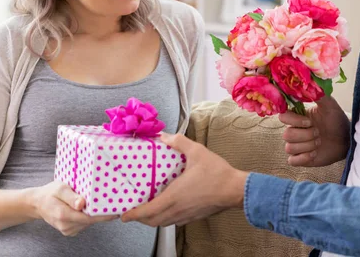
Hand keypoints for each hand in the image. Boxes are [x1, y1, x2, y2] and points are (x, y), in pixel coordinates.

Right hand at [30, 181, 116, 235]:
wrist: (38, 203)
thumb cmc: (50, 193)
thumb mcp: (60, 188)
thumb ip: (71, 197)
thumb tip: (82, 204)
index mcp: (63, 215)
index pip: (89, 217)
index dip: (103, 215)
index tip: (117, 210)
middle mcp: (66, 225)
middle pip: (90, 221)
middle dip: (102, 213)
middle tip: (114, 202)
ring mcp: (68, 230)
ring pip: (88, 223)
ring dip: (95, 214)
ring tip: (102, 203)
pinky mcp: (70, 231)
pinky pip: (84, 224)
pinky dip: (89, 216)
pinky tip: (89, 208)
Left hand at [121, 133, 247, 226]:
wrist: (236, 190)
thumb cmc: (217, 173)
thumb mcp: (197, 152)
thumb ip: (179, 142)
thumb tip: (163, 136)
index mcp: (174, 196)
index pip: (148, 212)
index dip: (134, 214)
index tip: (123, 215)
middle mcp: (177, 210)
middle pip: (153, 221)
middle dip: (140, 218)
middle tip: (133, 210)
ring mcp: (186, 215)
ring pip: (164, 223)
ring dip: (153, 219)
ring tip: (147, 209)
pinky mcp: (194, 217)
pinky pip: (174, 221)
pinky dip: (165, 218)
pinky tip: (168, 207)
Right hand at [280, 96, 349, 166]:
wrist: (347, 139)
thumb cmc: (337, 120)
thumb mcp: (330, 105)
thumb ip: (318, 94)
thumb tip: (308, 83)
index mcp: (298, 117)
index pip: (283, 117)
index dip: (294, 121)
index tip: (309, 121)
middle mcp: (294, 130)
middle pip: (286, 135)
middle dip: (305, 135)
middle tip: (319, 133)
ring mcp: (297, 145)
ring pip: (289, 147)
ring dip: (307, 146)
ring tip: (319, 142)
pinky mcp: (301, 159)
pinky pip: (292, 161)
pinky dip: (303, 158)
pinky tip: (315, 153)